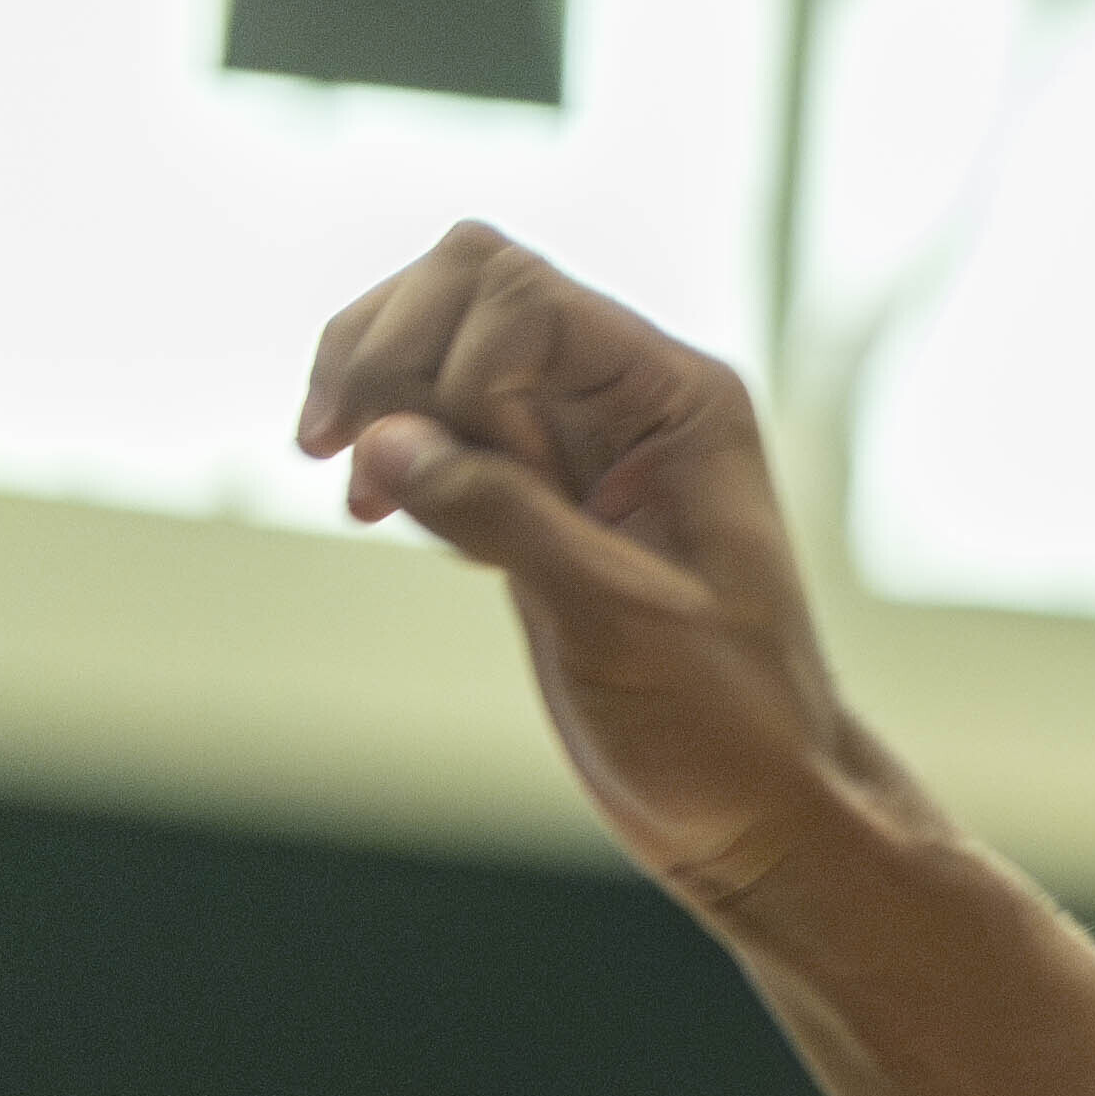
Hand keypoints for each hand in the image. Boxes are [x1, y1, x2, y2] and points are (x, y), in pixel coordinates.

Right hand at [297, 228, 888, 909]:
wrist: (751, 811)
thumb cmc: (729, 726)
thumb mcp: (622, 622)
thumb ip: (506, 519)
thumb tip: (381, 440)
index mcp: (681, 401)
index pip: (523, 293)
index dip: (456, 359)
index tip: (453, 465)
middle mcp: (628, 400)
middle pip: (463, 285)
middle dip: (386, 352)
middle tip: (343, 451)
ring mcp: (576, 441)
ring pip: (433, 342)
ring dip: (368, 393)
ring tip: (353, 489)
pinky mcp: (532, 494)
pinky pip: (431, 420)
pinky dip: (384, 445)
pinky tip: (371, 507)